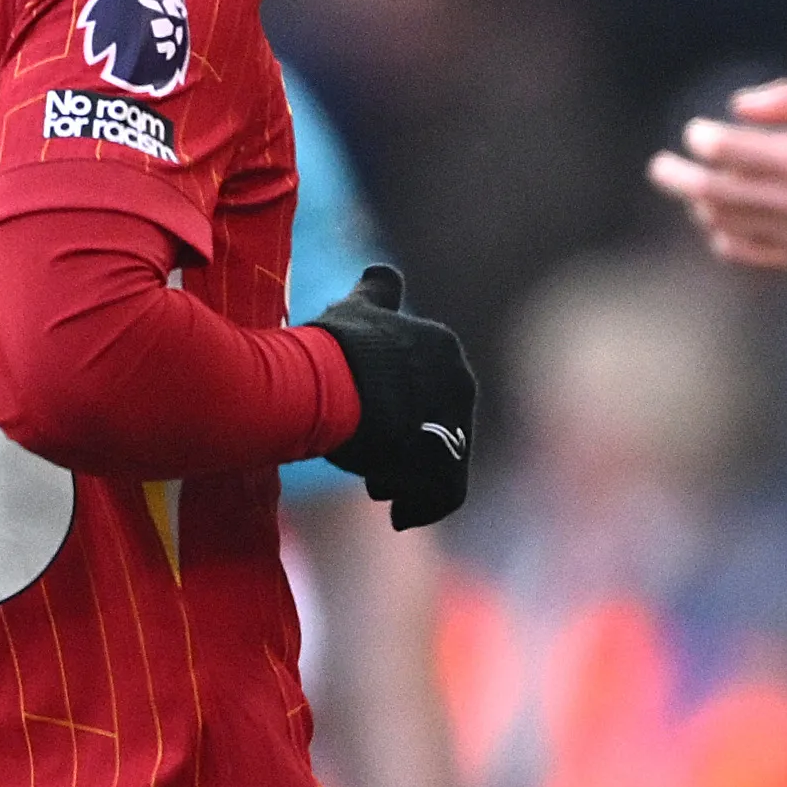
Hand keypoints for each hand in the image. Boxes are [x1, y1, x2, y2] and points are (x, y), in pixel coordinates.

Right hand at [319, 263, 478, 529]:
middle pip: (437, 429)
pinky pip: (446, 495)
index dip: (403, 409)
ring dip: (410, 479)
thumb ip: (377, 293)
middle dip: (406, 449)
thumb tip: (383, 272)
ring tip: (378, 485)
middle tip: (371, 462)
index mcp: (442, 345)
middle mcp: (459, 380)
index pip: (432, 388)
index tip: (373, 421)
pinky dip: (422, 507)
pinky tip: (398, 515)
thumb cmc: (333, 347)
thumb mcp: (357, 310)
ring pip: (439, 463)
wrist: (327, 381)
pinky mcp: (446, 461)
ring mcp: (456, 421)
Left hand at [648, 81, 786, 296]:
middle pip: (714, 192)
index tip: (697, 131)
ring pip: (725, 225)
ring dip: (699, 207)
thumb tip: (740, 105)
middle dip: (679, 178)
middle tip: (660, 167)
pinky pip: (747, 254)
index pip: (732, 149)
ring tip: (689, 191)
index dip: (705, 139)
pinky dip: (724, 239)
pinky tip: (718, 226)